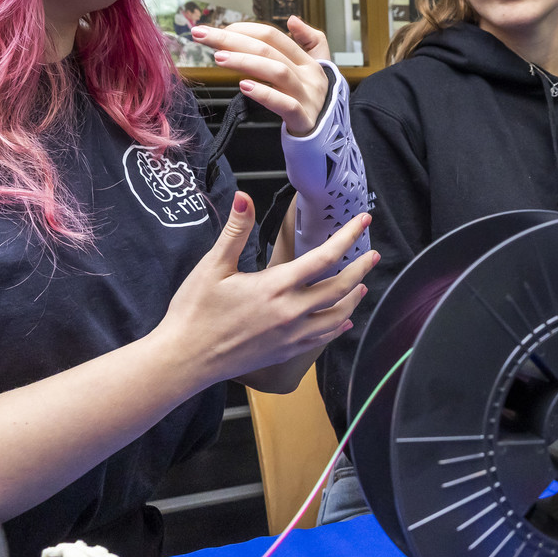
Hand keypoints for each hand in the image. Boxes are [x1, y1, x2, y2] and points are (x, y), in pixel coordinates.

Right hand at [159, 192, 374, 385]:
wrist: (185, 359)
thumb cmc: (195, 312)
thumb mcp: (213, 266)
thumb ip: (235, 231)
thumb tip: (244, 197)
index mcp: (275, 287)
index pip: (324, 257)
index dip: (347, 237)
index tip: (362, 222)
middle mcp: (290, 313)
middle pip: (340, 288)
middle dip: (360, 269)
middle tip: (373, 255)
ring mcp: (290, 336)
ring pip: (337, 317)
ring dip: (353, 299)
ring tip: (362, 286)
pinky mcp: (285, 353)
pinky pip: (322, 339)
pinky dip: (338, 327)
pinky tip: (343, 321)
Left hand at [191, 18, 330, 135]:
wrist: (327, 141)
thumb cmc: (311, 102)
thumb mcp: (316, 68)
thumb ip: (309, 41)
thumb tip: (293, 19)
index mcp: (308, 61)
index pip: (273, 36)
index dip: (244, 29)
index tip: (217, 30)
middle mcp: (309, 75)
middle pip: (269, 50)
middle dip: (232, 39)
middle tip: (203, 35)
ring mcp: (308, 97)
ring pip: (278, 72)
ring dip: (245, 62)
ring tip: (219, 58)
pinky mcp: (304, 119)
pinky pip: (285, 104)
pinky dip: (264, 93)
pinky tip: (244, 86)